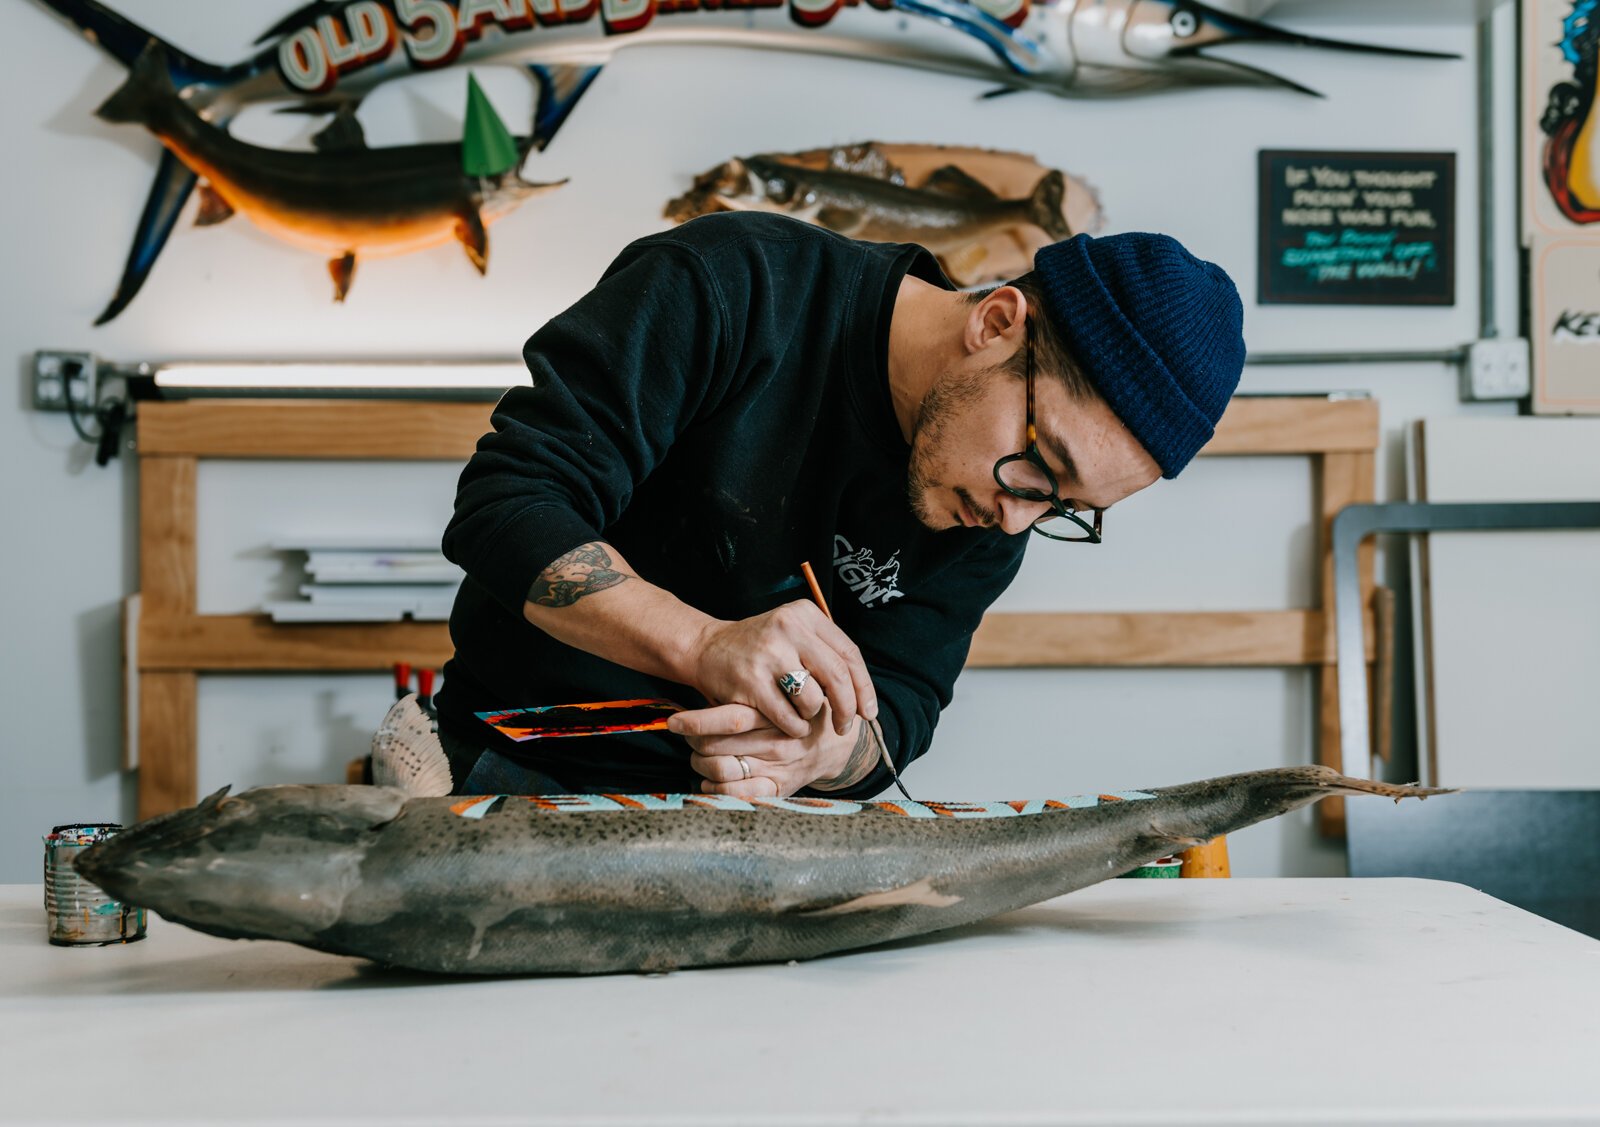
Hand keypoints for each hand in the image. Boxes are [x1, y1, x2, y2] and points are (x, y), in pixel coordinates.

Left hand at [670, 703, 877, 797]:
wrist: (838, 741)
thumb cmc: (798, 710)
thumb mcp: (784, 691)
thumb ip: (753, 690)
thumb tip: (704, 684)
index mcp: (776, 712)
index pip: (730, 718)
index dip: (696, 721)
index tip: (673, 721)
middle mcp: (777, 741)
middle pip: (717, 746)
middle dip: (693, 741)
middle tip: (687, 734)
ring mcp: (778, 767)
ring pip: (721, 770)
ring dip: (700, 764)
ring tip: (699, 756)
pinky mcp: (780, 788)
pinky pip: (736, 794)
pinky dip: (714, 788)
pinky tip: (710, 780)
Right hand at [688, 601, 876, 739]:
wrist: (705, 649)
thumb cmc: (758, 648)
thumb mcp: (792, 633)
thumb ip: (825, 652)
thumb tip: (863, 695)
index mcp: (804, 614)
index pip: (849, 653)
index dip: (864, 687)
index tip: (869, 712)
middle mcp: (788, 627)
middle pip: (837, 677)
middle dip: (847, 709)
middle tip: (846, 727)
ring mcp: (768, 654)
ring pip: (813, 699)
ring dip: (813, 716)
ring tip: (803, 715)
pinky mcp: (751, 681)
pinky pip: (789, 717)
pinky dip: (795, 728)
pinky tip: (789, 725)